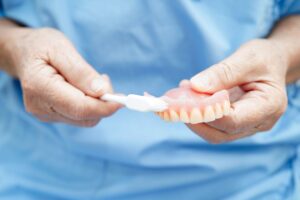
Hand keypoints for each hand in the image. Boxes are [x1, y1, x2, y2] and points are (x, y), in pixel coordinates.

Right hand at [4, 27, 119, 126]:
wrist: (23, 53)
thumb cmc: (41, 46)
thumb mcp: (61, 48)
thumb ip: (81, 72)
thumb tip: (103, 92)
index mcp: (39, 86)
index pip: (79, 107)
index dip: (104, 106)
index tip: (122, 100)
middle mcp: (40, 106)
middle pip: (84, 117)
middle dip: (102, 102)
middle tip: (104, 79)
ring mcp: (45, 114)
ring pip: (85, 119)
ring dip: (97, 103)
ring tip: (92, 80)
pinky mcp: (52, 116)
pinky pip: (80, 116)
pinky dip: (90, 104)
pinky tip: (85, 88)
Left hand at [188, 39, 287, 142]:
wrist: (272, 63)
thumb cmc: (264, 58)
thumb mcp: (247, 58)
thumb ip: (223, 73)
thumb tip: (195, 86)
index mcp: (269, 106)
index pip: (234, 120)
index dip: (207, 113)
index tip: (186, 100)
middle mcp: (259, 123)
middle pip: (221, 133)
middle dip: (194, 120)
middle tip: (174, 103)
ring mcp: (246, 126)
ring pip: (213, 132)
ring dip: (192, 117)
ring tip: (179, 96)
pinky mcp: (235, 124)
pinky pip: (213, 124)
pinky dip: (197, 113)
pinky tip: (187, 95)